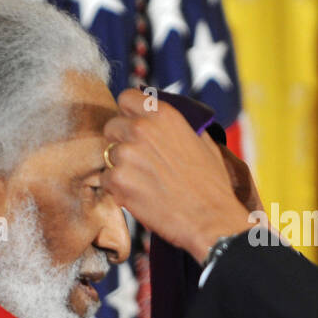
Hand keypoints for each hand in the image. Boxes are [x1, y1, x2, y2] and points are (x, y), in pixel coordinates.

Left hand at [101, 89, 254, 261]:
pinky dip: (117, 189)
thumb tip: (164, 124)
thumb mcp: (203, 142)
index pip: (126, 97)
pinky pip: (106, 179)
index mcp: (164, 114)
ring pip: (108, 155)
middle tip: (139, 161)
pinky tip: (139, 196)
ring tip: (144, 183)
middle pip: (111, 126)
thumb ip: (178, 127)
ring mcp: (127, 153)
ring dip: (120, 167)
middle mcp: (142, 128)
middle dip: (121, 142)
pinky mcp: (118, 180)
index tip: (134, 127)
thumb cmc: (212, 185)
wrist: (211, 219)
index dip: (128, 114)